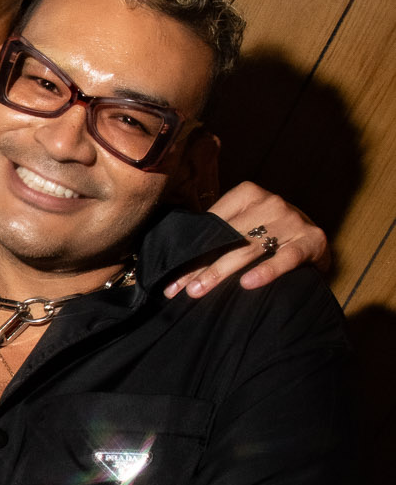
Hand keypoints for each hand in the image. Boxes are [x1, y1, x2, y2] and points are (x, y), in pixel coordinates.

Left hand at [167, 182, 329, 298]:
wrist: (314, 240)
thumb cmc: (269, 233)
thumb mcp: (245, 223)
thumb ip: (217, 230)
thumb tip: (175, 253)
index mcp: (248, 194)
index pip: (212, 222)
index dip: (190, 248)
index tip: (170, 273)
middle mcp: (271, 203)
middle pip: (227, 237)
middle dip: (199, 265)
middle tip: (178, 288)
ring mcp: (292, 221)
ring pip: (250, 248)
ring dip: (221, 271)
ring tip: (199, 290)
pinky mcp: (312, 241)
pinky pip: (286, 258)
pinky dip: (266, 271)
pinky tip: (247, 284)